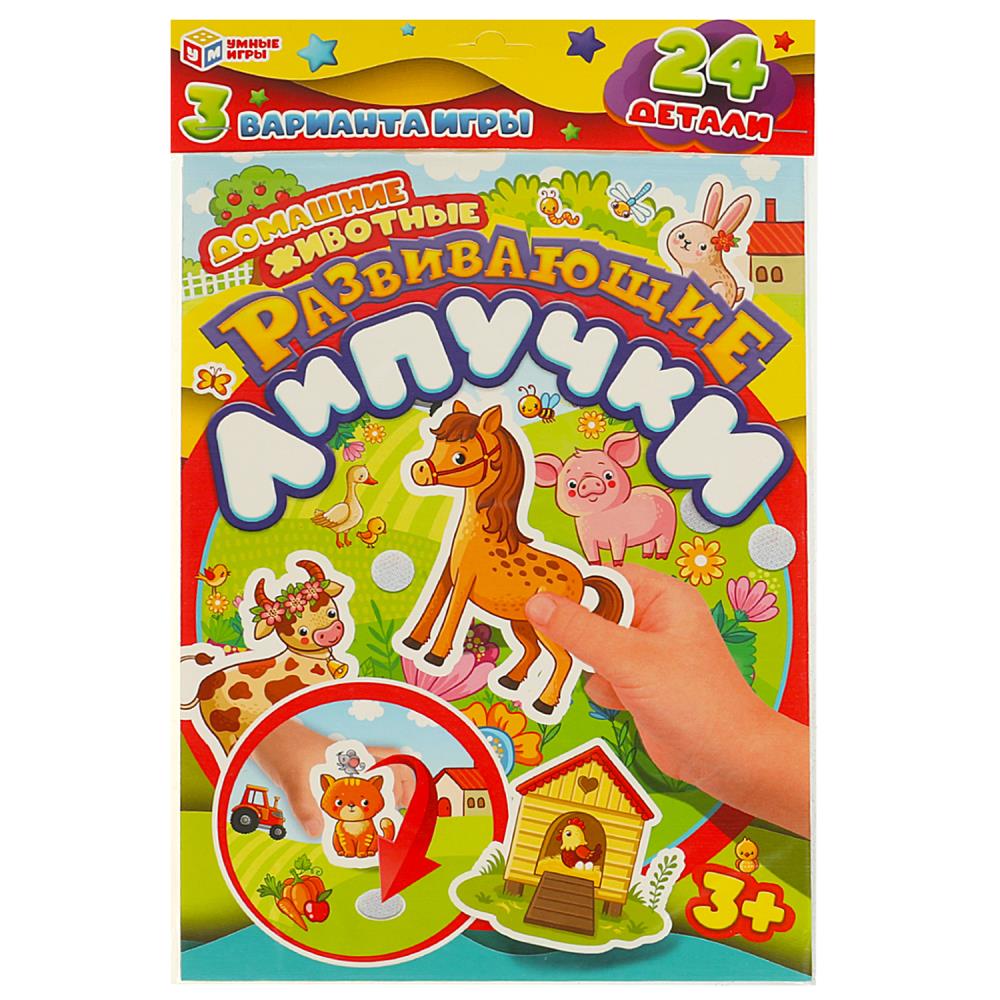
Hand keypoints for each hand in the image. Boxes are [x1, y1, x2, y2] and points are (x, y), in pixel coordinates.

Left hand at [252, 721, 415, 837]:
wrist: (265, 736)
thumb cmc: (283, 748)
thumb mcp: (293, 778)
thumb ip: (305, 805)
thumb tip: (317, 831)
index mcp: (351, 755)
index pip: (390, 759)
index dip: (405, 778)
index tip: (408, 801)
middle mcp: (350, 761)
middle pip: (386, 773)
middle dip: (397, 794)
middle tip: (396, 820)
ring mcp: (340, 768)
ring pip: (370, 782)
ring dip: (378, 801)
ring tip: (379, 824)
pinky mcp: (327, 777)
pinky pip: (350, 791)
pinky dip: (356, 805)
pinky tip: (350, 822)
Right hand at [525, 564, 808, 835]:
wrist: (729, 761)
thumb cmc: (695, 701)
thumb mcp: (630, 660)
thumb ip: (580, 630)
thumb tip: (535, 603)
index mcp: (663, 597)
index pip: (604, 578)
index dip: (569, 588)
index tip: (531, 599)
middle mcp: (654, 620)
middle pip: (594, 612)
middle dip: (576, 634)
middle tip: (554, 644)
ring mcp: (645, 654)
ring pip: (592, 646)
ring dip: (588, 665)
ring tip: (607, 681)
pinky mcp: (638, 684)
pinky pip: (601, 675)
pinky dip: (602, 689)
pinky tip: (621, 704)